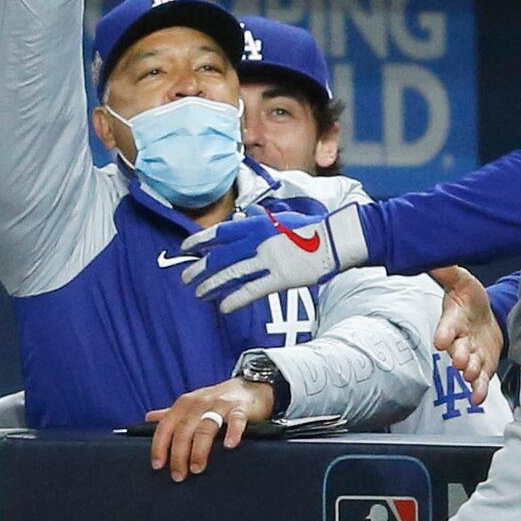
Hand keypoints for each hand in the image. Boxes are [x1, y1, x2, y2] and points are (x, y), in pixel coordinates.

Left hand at [145, 378, 273, 481]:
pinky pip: (236, 420)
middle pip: (184, 430)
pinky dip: (232, 432)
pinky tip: (229, 446)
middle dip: (179, 454)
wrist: (251, 386)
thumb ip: (171, 414)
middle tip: (178, 475)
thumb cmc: (217, 400)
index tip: (157, 465)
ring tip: (196, 468)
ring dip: (199, 449)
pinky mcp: (241, 408)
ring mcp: (221, 405)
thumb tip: (148, 418)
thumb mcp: (192, 405)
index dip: (160, 445)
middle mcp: (200, 403)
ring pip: (206, 427)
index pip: (166, 425)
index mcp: (185, 404)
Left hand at [183, 202, 370, 313]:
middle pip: (220, 256)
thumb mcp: (283, 217)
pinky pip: (250, 291)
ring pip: (231, 274)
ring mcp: (267, 260)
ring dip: (212, 285)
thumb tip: (247, 212)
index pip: (220, 233)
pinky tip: (223, 308)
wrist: (335, 238)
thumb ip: (261, 217)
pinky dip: (234, 299)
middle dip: (200, 269)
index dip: (200, 241)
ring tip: (199, 295)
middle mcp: (257, 241)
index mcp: (257, 224)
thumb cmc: (310, 228)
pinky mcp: (279, 277)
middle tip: (186, 279)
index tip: (185, 248)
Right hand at [431, 266, 500, 405]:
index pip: (446, 326)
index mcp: (452, 320)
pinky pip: (478, 380)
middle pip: (456, 349)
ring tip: (470, 374)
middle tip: (460, 359)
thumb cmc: (469, 299)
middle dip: (459, 355)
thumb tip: (433, 255)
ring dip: (469, 372)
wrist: (484, 317)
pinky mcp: (482, 366)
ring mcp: (470, 355)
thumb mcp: (461, 281)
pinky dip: (478, 389)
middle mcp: (459, 340)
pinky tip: (477, 397)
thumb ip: (448, 272)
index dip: (444, 333)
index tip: (441, 340)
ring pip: (468, 366)